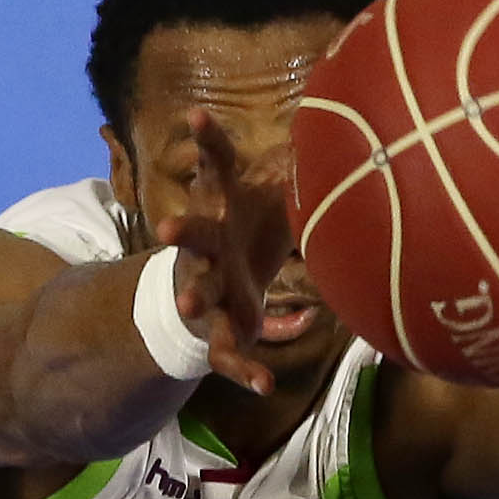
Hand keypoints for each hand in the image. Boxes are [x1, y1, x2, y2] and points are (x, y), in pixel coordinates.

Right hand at [159, 109, 295, 394]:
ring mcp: (209, 289)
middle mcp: (207, 247)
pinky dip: (246, 371)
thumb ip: (293, 161)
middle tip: (167, 229)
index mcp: (220, 208)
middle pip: (191, 235)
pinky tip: (264, 385)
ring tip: (186, 305)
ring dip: (192, 297)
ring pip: (196, 293)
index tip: (197, 113)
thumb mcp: (269, 195)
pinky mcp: (224, 331)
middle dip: (180, 232)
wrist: (219, 292)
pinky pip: (230, 354)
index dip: (206, 141)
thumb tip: (331, 114)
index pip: (212, 167)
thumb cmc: (248, 232)